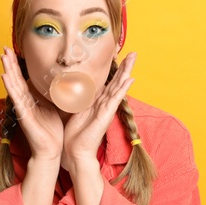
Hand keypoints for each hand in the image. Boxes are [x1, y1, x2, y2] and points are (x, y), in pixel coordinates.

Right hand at [1, 47, 64, 159]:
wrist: (51, 150)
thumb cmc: (52, 130)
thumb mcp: (54, 106)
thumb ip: (52, 94)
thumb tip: (61, 80)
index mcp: (31, 99)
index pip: (22, 78)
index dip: (17, 65)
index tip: (13, 50)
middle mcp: (24, 102)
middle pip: (15, 78)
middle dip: (10, 63)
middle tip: (4, 48)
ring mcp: (22, 108)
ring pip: (13, 85)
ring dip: (7, 69)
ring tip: (2, 56)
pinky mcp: (23, 115)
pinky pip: (16, 98)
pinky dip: (10, 86)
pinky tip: (4, 76)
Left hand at [61, 52, 135, 172]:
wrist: (76, 151)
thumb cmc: (75, 134)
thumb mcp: (75, 111)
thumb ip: (77, 100)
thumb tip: (72, 87)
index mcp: (96, 102)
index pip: (108, 82)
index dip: (114, 70)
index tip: (118, 55)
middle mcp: (104, 104)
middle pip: (116, 82)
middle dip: (125, 67)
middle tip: (134, 52)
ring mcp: (106, 109)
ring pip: (118, 87)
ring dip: (126, 72)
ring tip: (134, 59)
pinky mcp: (105, 115)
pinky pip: (115, 99)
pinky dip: (122, 89)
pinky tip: (130, 79)